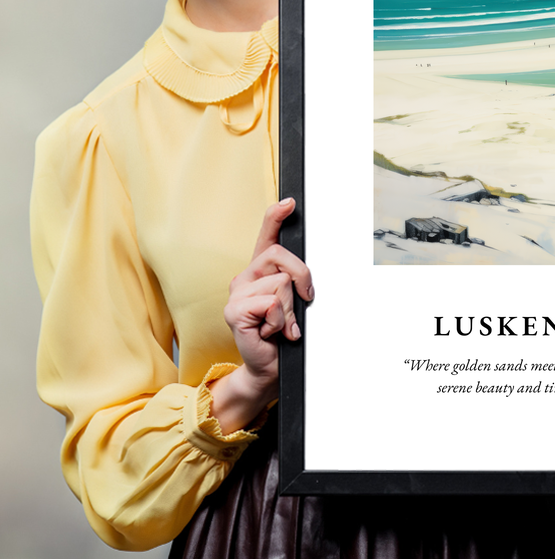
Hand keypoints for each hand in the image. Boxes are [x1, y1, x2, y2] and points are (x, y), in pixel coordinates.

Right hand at [209, 198, 313, 432]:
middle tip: (303, 302)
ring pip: (281, 283)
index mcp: (260, 272)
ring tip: (281, 325)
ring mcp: (236, 293)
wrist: (269, 367)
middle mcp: (245, 277)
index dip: (276, 216)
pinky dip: (280, 321)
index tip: (290, 202)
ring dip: (290, 309)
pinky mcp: (234, 311)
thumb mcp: (294, 303)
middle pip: (281, 256)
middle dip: (302, 278)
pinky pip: (271, 303)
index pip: (266, 236)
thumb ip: (295, 283)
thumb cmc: (283, 335)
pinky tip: (271, 332)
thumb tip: (305, 275)